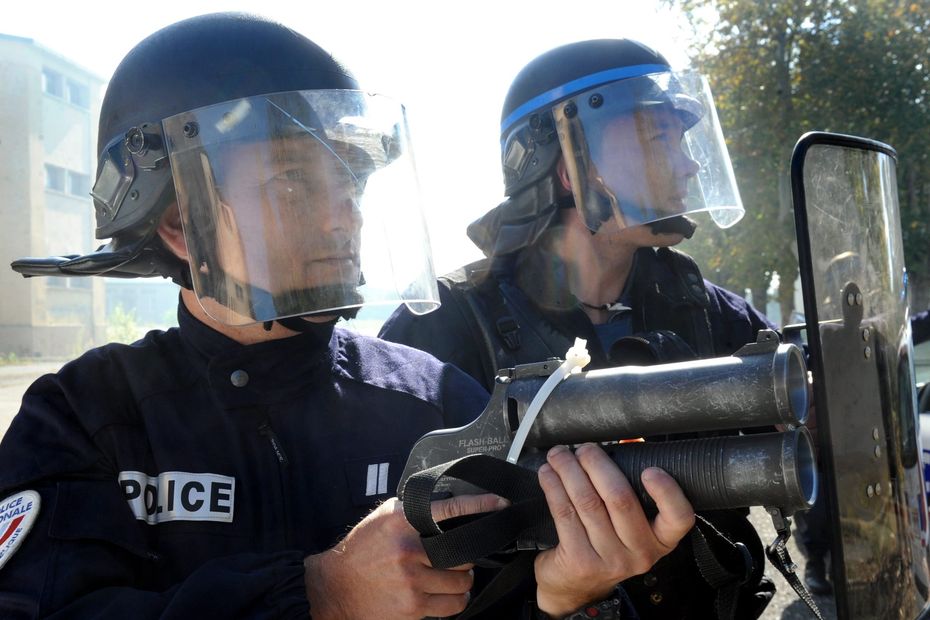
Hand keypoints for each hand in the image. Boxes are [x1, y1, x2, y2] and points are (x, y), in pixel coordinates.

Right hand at [304, 493, 504, 618]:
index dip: (480, 504)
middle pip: (464, 550)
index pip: (451, 508)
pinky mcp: (413, 607)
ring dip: (463, 578)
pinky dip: (456, 600)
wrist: (335, 588)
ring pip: (463, 580)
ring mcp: (412, 580)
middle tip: (457, 554)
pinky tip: (444, 593)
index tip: (500, 503)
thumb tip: (449, 505)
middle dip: (466, 553)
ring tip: (448, 575)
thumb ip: (415, 511)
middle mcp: (409, 549)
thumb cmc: (362, 550)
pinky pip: (453, 605)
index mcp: (402, 522)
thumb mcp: (385, 519)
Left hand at [534, 443, 694, 616]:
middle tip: (584, 449)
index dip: (667, 492)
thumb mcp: (628, 523)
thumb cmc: (605, 542)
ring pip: (588, 502)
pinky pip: (565, 513)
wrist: (576, 585)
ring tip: (560, 455)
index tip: (650, 470)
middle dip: (597, 465)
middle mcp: (639, 553)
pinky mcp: (579, 560)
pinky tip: (548, 474)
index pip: (678, 518)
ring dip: (569, 471)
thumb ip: (633, 485)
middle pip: (620, 499)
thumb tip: (631, 443)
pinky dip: (554, 488)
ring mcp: (609, 559)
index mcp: (660, 540)